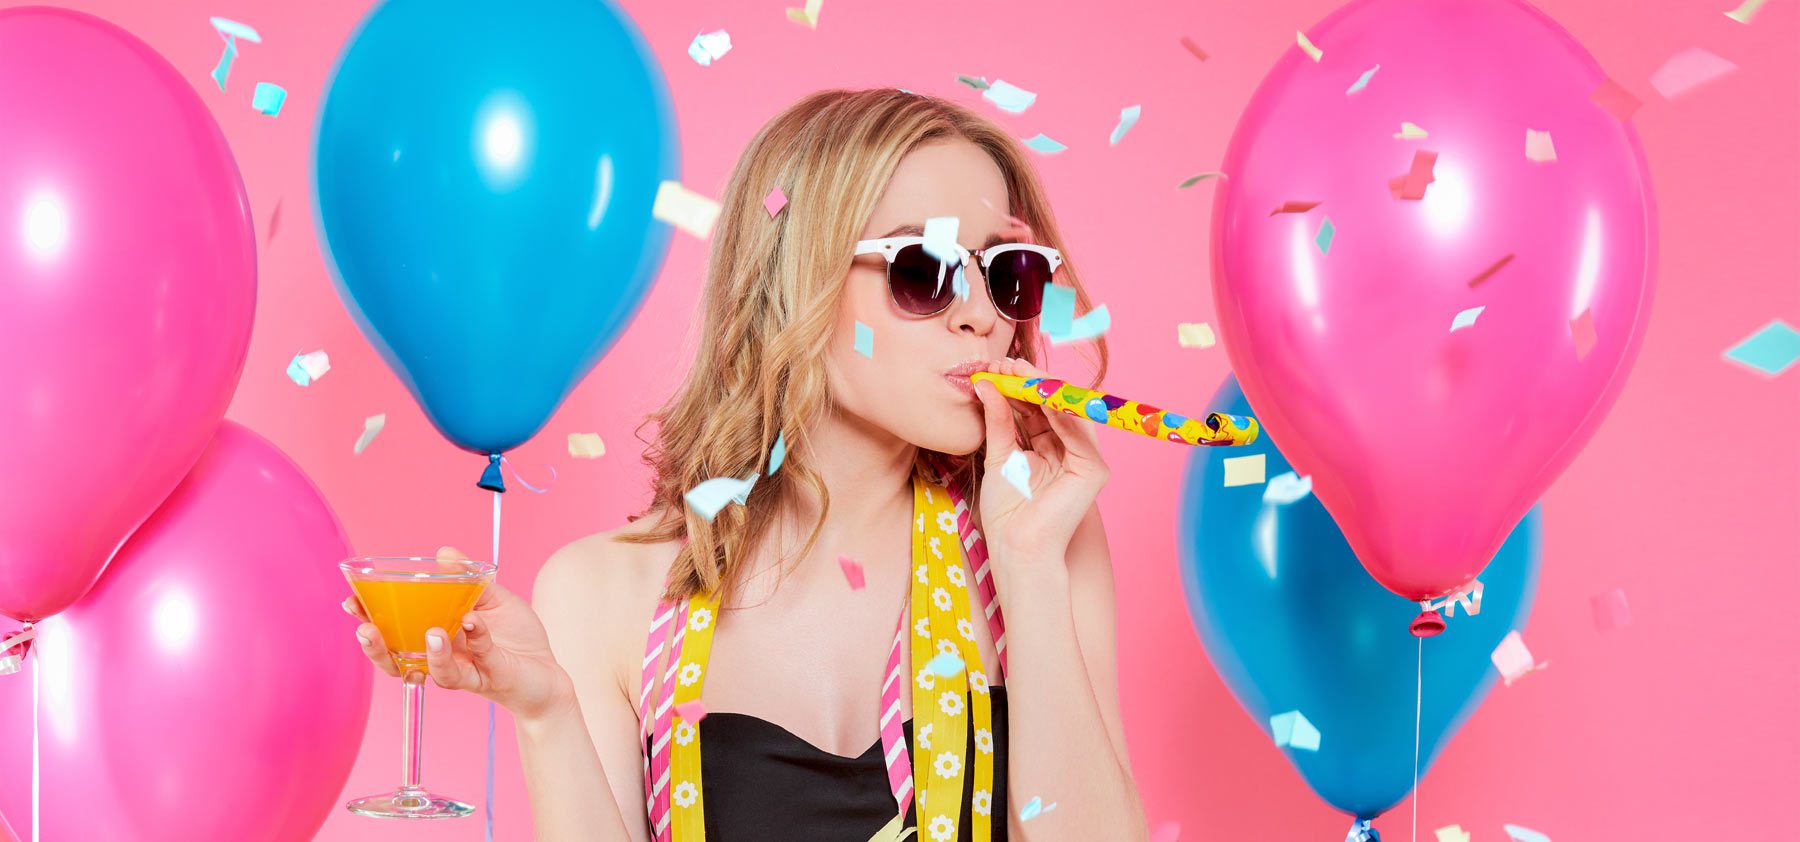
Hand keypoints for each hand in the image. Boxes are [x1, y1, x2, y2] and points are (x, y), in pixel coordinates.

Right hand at [347, 546, 574, 721]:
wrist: (549, 673)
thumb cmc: (516, 638)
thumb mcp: (493, 599)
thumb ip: (468, 579)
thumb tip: (444, 552)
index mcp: (435, 634)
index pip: (393, 629)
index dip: (369, 617)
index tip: (351, 601)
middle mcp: (442, 657)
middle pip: (397, 658)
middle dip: (377, 646)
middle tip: (366, 629)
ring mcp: (464, 670)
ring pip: (433, 670)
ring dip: (428, 653)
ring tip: (430, 633)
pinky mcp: (488, 678)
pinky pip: (476, 661)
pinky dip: (475, 639)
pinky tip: (471, 623)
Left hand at [973, 357, 1109, 567]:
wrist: (1017, 548)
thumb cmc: (1008, 513)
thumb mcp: (998, 456)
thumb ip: (997, 421)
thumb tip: (986, 386)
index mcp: (1046, 447)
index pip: (1035, 408)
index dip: (1017, 387)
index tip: (994, 369)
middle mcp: (1068, 449)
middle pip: (1051, 406)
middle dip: (1027, 383)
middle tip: (1003, 365)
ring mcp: (1083, 458)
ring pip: (1066, 412)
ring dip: (1042, 390)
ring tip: (1017, 373)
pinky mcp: (1093, 469)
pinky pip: (1077, 432)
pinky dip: (1060, 411)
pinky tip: (1039, 395)